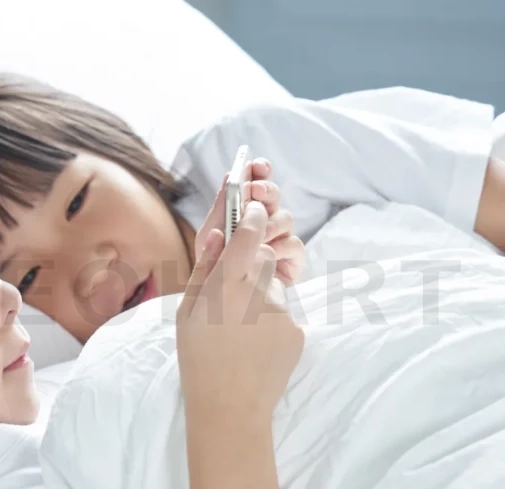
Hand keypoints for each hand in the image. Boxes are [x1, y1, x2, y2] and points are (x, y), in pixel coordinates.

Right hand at [177, 200, 304, 420]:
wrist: (230, 407)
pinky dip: (271, 324)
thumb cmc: (198, 359)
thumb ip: (204, 270)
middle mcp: (257, 292)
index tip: (253, 209)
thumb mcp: (186, 313)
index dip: (252, 216)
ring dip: (260, 299)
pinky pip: (284, 314)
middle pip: (263, 259)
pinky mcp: (298, 330)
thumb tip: (216, 234)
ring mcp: (282, 311)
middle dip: (252, 267)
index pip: (247, 234)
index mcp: (226, 284)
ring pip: (274, 288)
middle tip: (231, 297)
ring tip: (240, 331)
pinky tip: (255, 346)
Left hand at [193, 158, 304, 289]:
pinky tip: (268, 254)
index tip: (254, 165)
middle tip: (256, 191)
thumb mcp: (210, 237)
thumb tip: (229, 176)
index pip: (254, 184)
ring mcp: (278, 241)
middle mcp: (262, 223)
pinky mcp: (290, 261)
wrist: (220, 307)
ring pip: (285, 218)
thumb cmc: (211, 271)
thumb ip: (221, 208)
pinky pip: (294, 244)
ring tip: (257, 236)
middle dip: (266, 189)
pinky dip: (281, 246)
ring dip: (270, 223)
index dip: (257, 171)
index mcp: (241, 213)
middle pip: (273, 195)